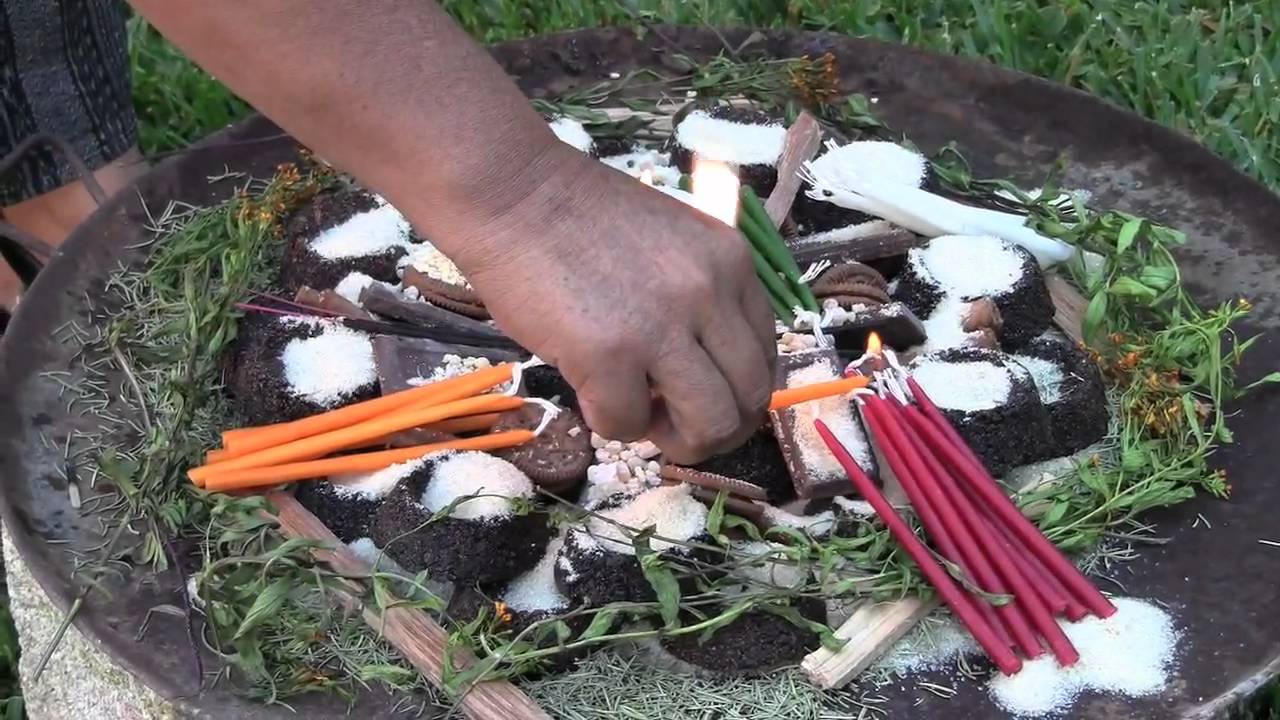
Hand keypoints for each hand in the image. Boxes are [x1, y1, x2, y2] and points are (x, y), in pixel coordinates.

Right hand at [437, 143, 776, 462]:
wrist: (512, 192)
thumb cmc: (580, 217)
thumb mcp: (673, 243)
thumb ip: (701, 296)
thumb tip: (707, 370)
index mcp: (731, 264)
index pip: (766, 355)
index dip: (737, 390)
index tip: (703, 395)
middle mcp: (710, 294)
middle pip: (751, 397)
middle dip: (719, 429)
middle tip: (678, 426)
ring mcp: (661, 326)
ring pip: (711, 424)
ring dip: (680, 441)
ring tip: (644, 421)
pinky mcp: (608, 355)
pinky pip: (629, 424)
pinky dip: (611, 423)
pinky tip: (591, 393)